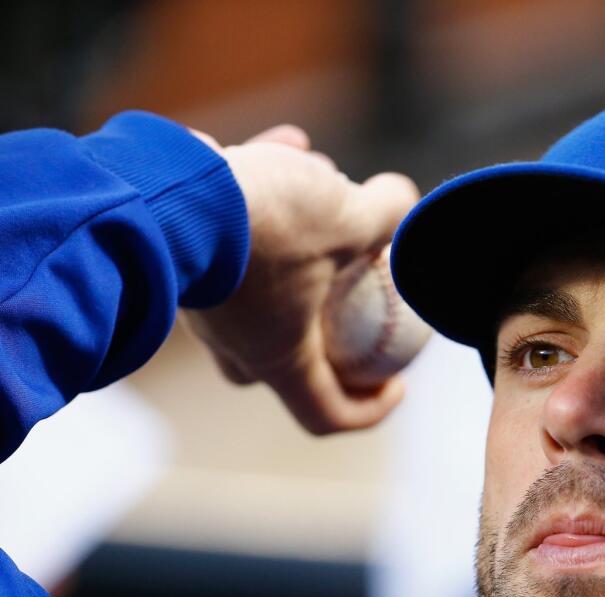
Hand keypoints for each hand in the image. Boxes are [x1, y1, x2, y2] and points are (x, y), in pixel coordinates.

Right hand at [185, 126, 418, 433]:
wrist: (163, 179)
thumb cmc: (263, 221)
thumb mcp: (348, 216)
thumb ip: (389, 216)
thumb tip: (409, 205)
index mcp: (278, 356)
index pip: (324, 412)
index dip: (368, 408)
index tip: (395, 381)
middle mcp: (235, 339)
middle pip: (290, 354)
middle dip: (329, 323)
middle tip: (358, 279)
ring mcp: (203, 301)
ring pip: (263, 286)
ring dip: (304, 240)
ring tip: (329, 177)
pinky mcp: (181, 253)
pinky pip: (233, 237)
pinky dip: (265, 202)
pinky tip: (289, 145)